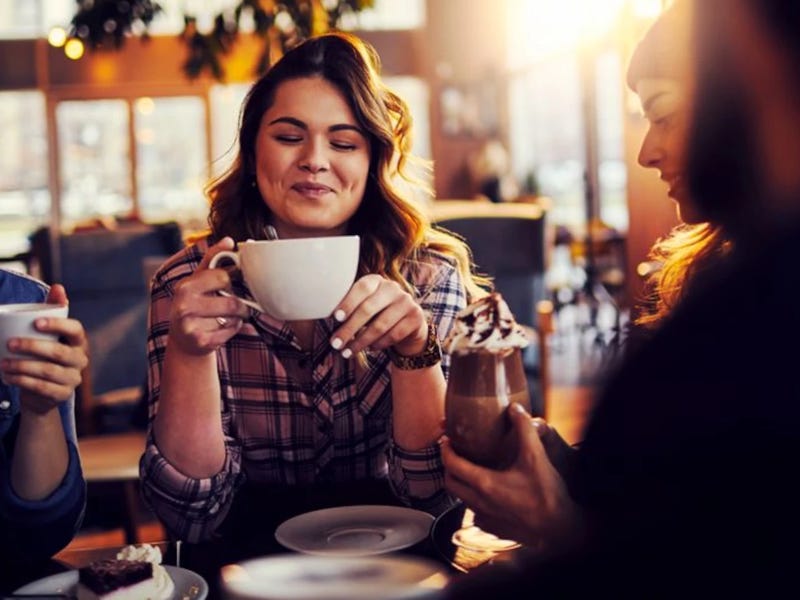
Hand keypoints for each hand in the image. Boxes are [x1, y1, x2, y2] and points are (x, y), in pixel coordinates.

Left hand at [1, 284, 88, 414]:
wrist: (43, 391)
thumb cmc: (44, 354)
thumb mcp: (47, 333)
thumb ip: (52, 309)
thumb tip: (58, 286)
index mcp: (78, 342)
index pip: (76, 330)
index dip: (59, 325)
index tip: (37, 322)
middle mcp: (80, 360)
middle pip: (59, 353)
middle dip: (33, 347)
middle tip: (10, 343)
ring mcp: (72, 379)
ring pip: (48, 371)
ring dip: (22, 366)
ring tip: (3, 363)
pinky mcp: (62, 395)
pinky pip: (41, 388)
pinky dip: (22, 381)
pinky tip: (8, 376)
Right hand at [168, 237, 250, 355]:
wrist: (185, 340)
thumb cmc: (196, 305)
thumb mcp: (199, 281)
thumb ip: (213, 260)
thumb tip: (228, 240)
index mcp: (185, 286)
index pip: (222, 277)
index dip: (234, 280)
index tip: (236, 283)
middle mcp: (183, 304)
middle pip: (231, 301)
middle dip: (241, 303)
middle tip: (241, 305)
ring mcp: (189, 325)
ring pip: (233, 317)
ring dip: (238, 317)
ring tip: (233, 316)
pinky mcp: (199, 341)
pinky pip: (230, 331)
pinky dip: (233, 329)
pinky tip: (224, 328)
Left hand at [330, 274, 427, 356]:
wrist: (409, 323)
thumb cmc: (377, 314)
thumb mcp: (364, 306)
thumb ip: (349, 307)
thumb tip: (323, 314)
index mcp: (376, 281)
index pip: (362, 288)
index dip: (348, 302)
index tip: (335, 318)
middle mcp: (393, 288)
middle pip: (368, 309)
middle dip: (349, 329)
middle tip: (335, 343)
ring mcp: (406, 302)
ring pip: (380, 325)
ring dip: (361, 342)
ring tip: (347, 352)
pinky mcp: (416, 317)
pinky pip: (393, 335)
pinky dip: (378, 344)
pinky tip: (369, 349)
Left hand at [441, 403, 582, 552]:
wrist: (559, 529)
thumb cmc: (547, 494)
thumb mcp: (536, 456)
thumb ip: (524, 429)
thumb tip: (514, 409)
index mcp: (484, 483)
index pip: (452, 464)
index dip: (445, 450)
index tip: (446, 440)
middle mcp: (479, 503)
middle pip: (450, 483)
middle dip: (449, 467)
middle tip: (455, 454)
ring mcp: (485, 519)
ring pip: (462, 499)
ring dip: (462, 484)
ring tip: (472, 471)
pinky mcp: (493, 529)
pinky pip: (475, 514)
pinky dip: (475, 502)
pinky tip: (488, 494)